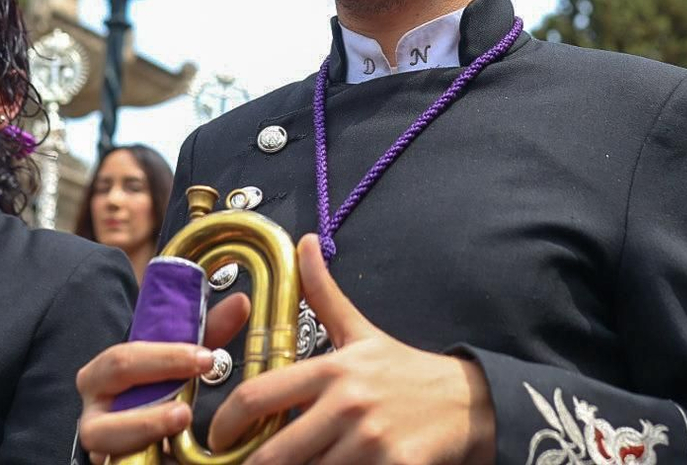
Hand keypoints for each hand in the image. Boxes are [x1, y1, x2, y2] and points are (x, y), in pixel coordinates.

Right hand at [77, 292, 252, 458]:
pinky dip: (148, 455)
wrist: (146, 426)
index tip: (205, 358)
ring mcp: (100, 444)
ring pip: (104, 440)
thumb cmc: (160, 385)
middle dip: (149, 402)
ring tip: (181, 422)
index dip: (163, 358)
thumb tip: (240, 303)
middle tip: (189, 405)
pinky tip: (175, 453)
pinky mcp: (113, 462)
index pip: (122, 359)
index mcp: (101, 375)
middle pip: (109, 403)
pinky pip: (122, 461)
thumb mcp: (180, 358)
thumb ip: (208, 330)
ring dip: (143, 430)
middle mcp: (93, 411)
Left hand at [208, 235, 494, 464]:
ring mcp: (370, 440)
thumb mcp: (361, 331)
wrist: (468, 404)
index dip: (226, 423)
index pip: (258, 396)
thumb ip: (324, 293)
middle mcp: (347, 404)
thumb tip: (305, 242)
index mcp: (332, 369)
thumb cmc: (405, 371)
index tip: (219, 440)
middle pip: (273, 452)